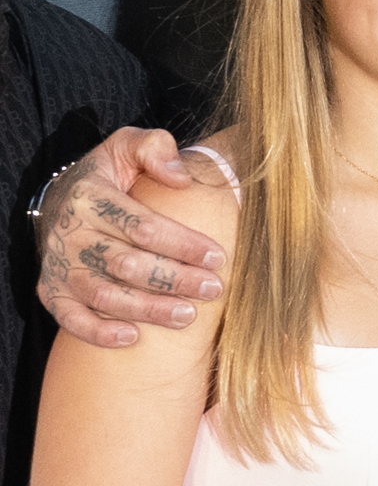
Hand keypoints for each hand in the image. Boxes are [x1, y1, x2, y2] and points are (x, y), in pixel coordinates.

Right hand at [33, 129, 225, 346]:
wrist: (64, 199)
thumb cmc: (111, 177)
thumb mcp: (127, 147)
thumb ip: (154, 148)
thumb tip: (181, 177)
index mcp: (90, 197)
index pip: (142, 226)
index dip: (183, 244)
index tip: (217, 257)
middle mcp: (70, 233)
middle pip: (128, 265)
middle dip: (175, 280)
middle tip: (213, 289)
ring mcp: (59, 265)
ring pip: (105, 295)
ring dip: (148, 309)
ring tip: (188, 316)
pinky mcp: (52, 290)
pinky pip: (70, 319)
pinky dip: (98, 333)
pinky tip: (132, 338)